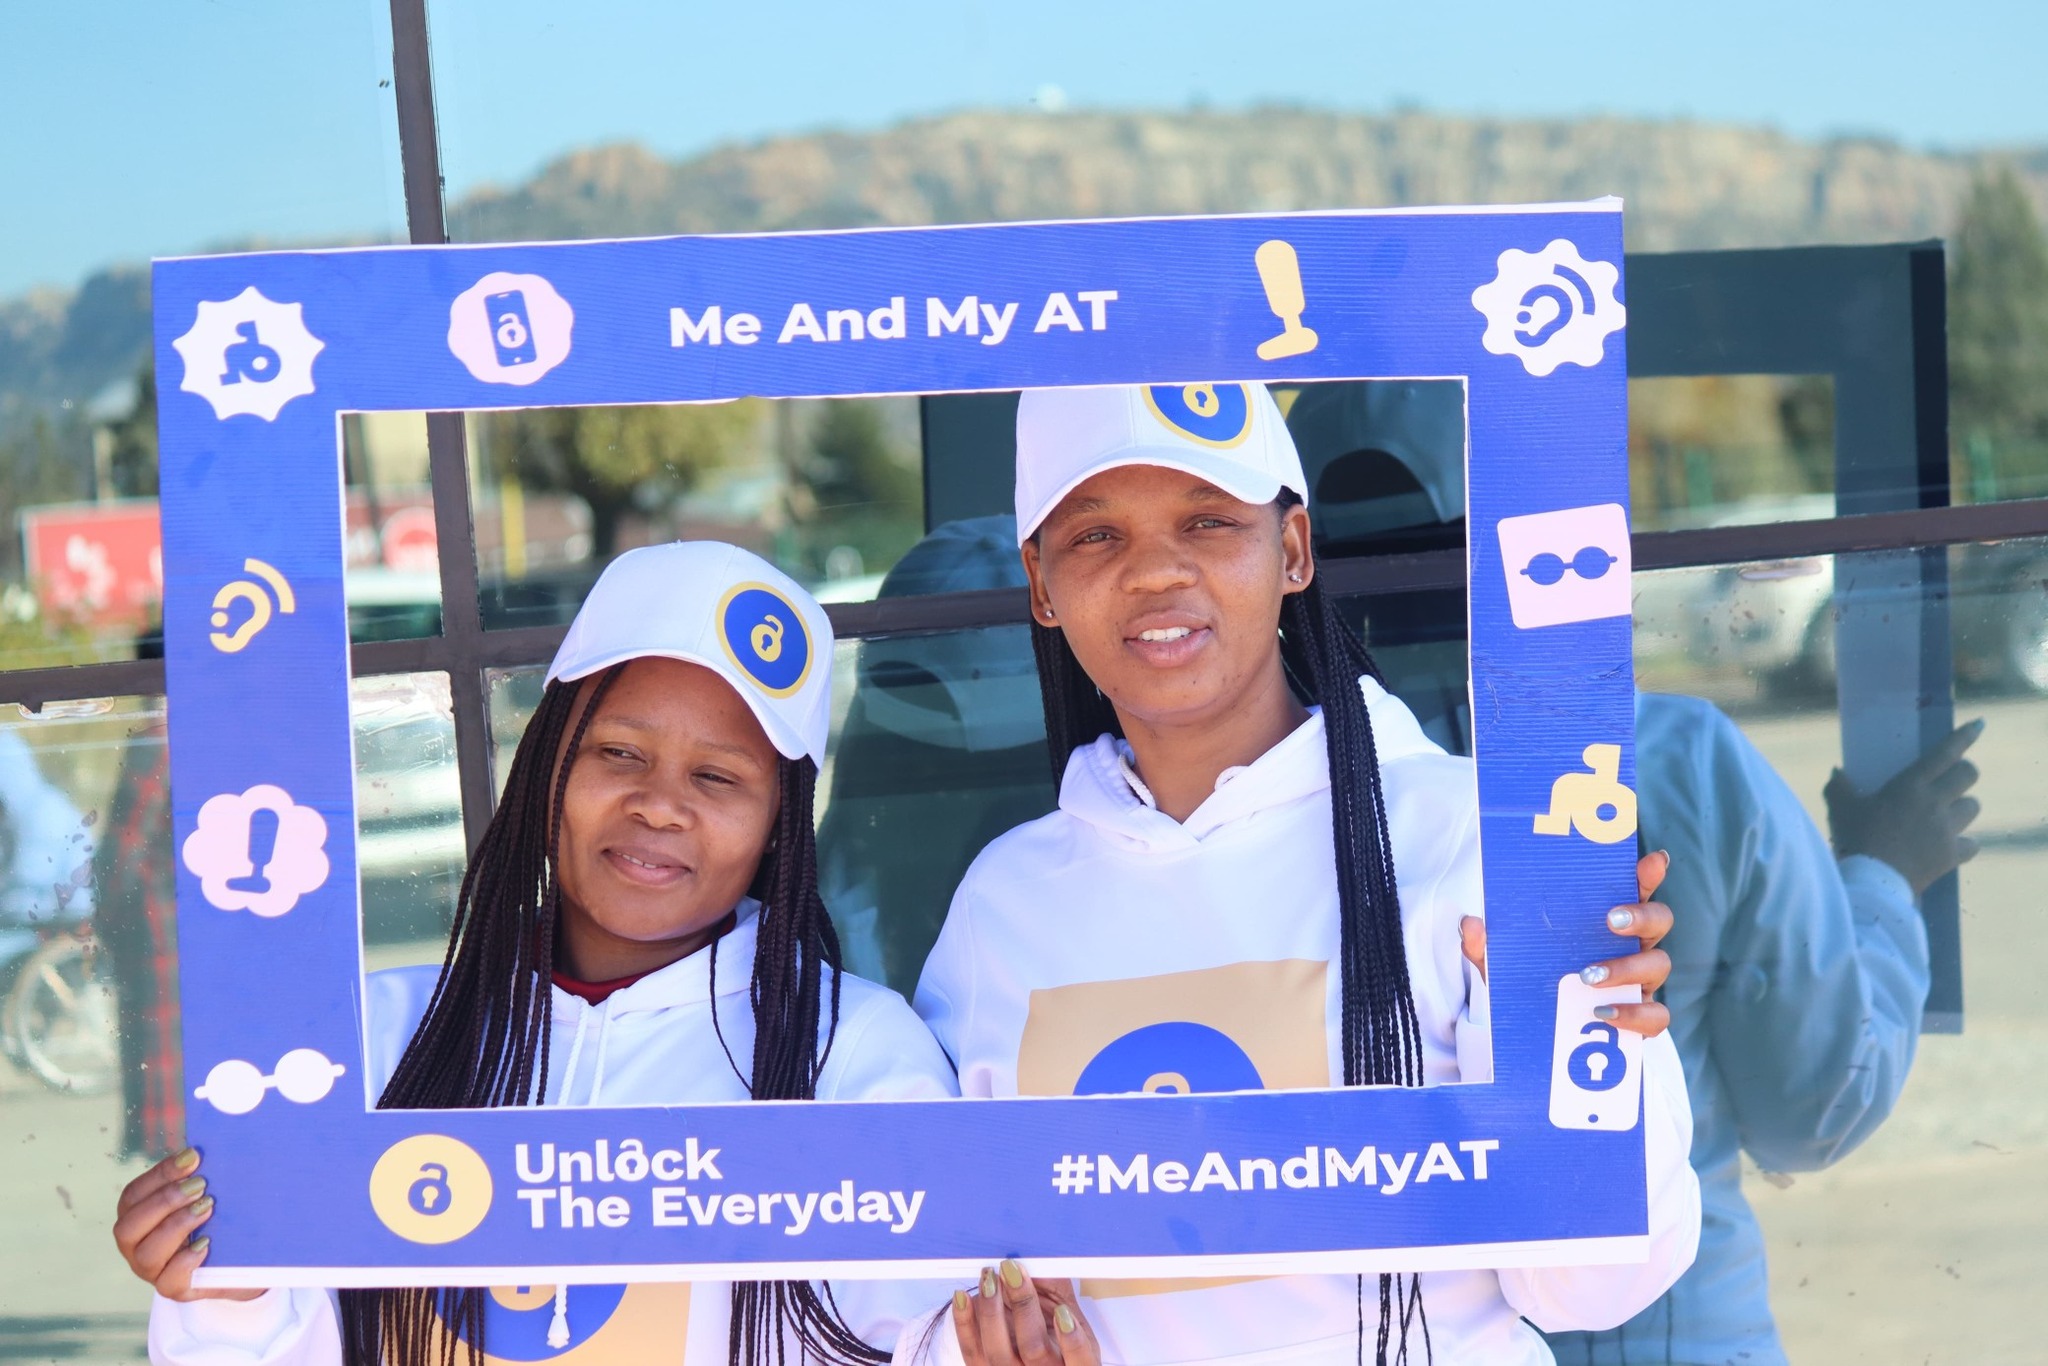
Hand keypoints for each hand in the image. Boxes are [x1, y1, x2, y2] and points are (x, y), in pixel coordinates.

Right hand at [112, 1148, 262, 1301]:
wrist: (240, 1263)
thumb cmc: (216, 1222)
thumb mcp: (206, 1197)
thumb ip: (198, 1178)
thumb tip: (204, 1150)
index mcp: (137, 1217)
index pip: (133, 1195)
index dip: (160, 1174)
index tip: (192, 1157)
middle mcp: (137, 1246)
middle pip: (129, 1226)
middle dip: (164, 1201)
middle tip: (201, 1185)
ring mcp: (152, 1270)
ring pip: (146, 1253)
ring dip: (176, 1226)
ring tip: (207, 1208)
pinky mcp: (175, 1289)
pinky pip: (168, 1281)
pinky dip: (185, 1261)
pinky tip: (206, 1245)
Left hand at [951, 1261, 1099, 1365]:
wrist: (1029, 1355)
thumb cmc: (1054, 1330)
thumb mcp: (1070, 1313)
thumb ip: (1057, 1288)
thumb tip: (1036, 1260)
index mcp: (1074, 1363)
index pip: (1079, 1359)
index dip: (1072, 1339)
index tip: (1062, 1310)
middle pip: (1034, 1350)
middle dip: (1023, 1307)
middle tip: (1013, 1271)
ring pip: (998, 1353)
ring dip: (992, 1310)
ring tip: (990, 1279)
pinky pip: (972, 1352)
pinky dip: (965, 1322)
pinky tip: (964, 1297)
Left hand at [1460, 849, 1674, 1037]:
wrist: (1537, 1034)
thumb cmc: (1531, 982)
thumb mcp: (1502, 963)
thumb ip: (1485, 944)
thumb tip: (1470, 923)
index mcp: (1607, 920)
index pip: (1634, 888)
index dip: (1647, 873)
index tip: (1653, 860)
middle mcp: (1631, 945)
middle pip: (1659, 919)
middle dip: (1642, 915)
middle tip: (1611, 919)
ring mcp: (1641, 981)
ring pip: (1659, 964)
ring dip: (1627, 967)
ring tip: (1588, 976)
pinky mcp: (1641, 1018)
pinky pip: (1656, 1016)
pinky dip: (1634, 1014)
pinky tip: (1601, 1014)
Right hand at [1825, 719, 1983, 895]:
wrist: (1873, 881)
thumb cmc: (1855, 838)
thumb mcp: (1841, 809)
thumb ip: (1839, 788)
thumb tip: (1837, 773)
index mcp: (1910, 785)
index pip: (1944, 753)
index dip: (1964, 736)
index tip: (1979, 724)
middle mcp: (1935, 802)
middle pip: (1968, 775)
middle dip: (1963, 773)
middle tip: (1950, 779)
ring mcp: (1947, 829)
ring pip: (1973, 806)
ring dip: (1961, 807)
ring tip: (1946, 814)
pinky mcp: (1952, 854)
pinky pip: (1971, 844)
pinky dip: (1963, 844)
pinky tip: (1950, 846)